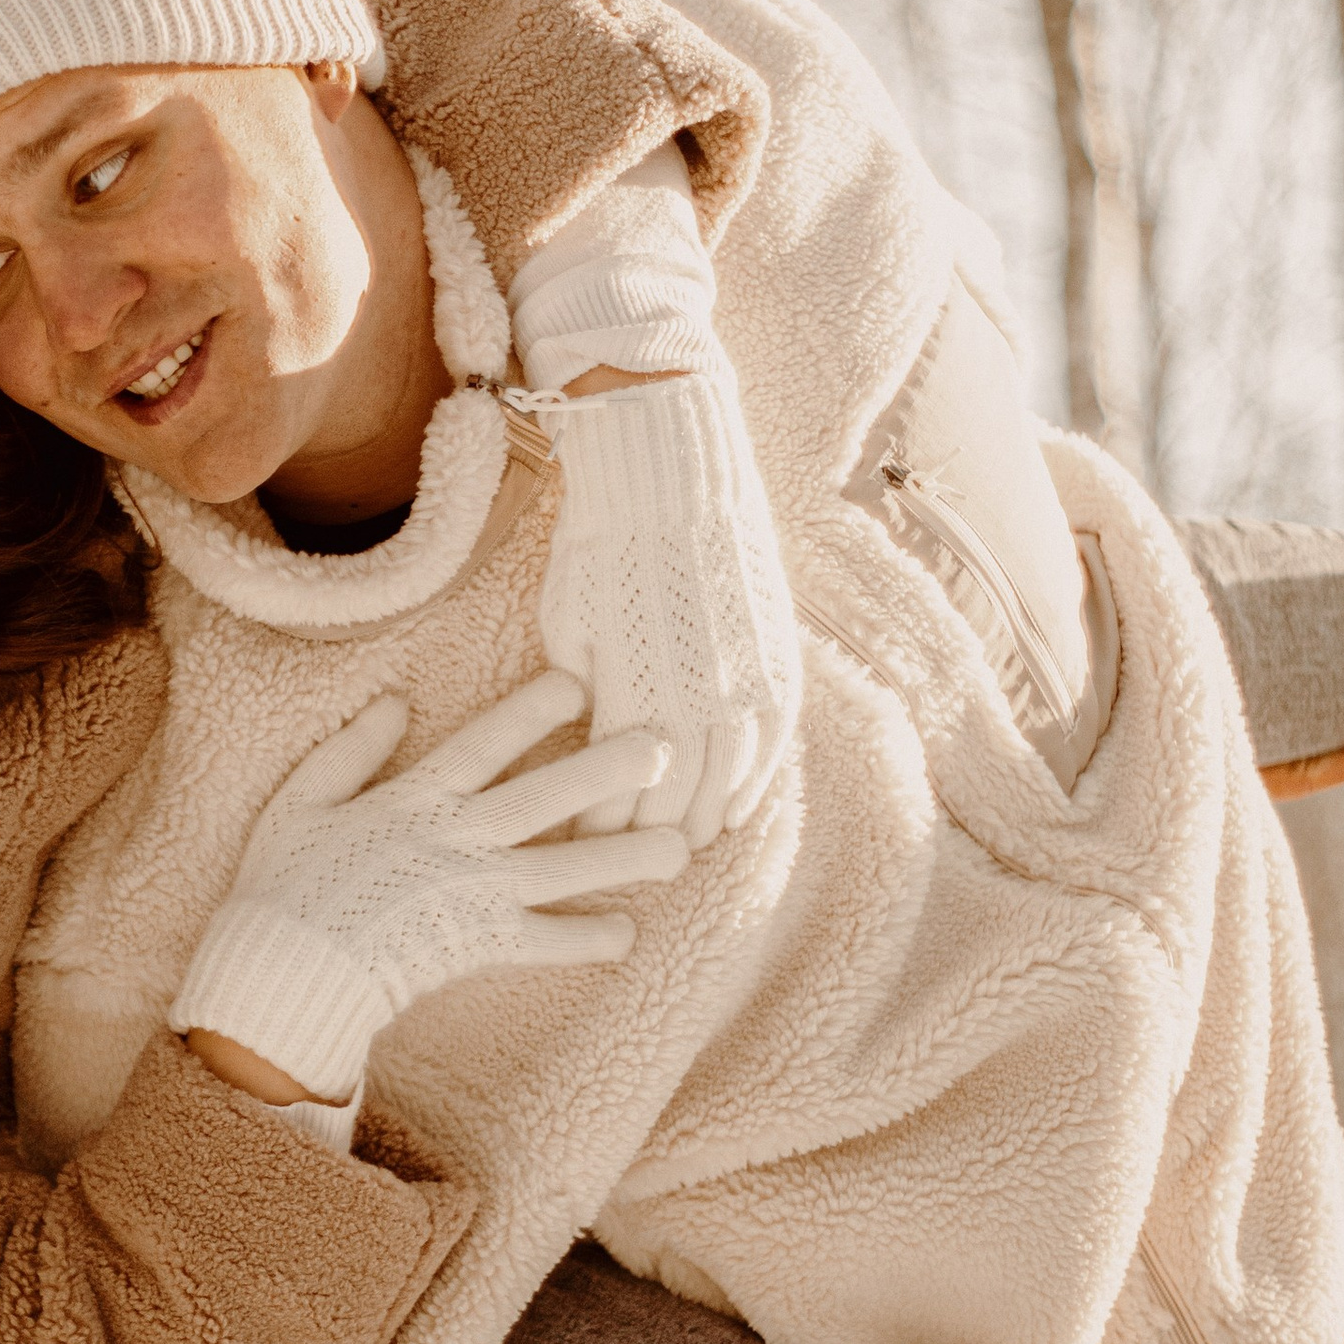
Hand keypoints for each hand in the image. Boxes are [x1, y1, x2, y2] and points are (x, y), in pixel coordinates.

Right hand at [168, 671, 690, 1103]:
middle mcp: (454, 842)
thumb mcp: (299, 802)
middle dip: (605, 771)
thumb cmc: (282, 885)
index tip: (579, 684)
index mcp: (413, 801)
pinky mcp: (475, 947)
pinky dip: (584, 941)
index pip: (483, 744)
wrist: (282, 973)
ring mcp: (471, 896)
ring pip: (561, 869)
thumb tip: (394, 701)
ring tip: (678, 846)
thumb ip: (350, 751)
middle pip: (543, 798)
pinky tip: (628, 935)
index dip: (531, 712)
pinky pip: (542, 943)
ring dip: (622, 857)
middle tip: (663, 749)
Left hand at [538, 369, 801, 850]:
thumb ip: (577, 695)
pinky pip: (770, 750)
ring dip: (700, 825)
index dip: (596, 831)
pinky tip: (731, 812)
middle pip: (673, 806)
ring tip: (681, 848)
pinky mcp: (778, 665)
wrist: (672, 479)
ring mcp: (744, 686)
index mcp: (630, 695)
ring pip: (726, 788)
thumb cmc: (600, 548)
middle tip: (631, 863)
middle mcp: (694, 702)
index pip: (612, 795)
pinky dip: (750, 788)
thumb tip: (583, 744)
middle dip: (647, 841)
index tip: (579, 848)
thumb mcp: (566, 626)